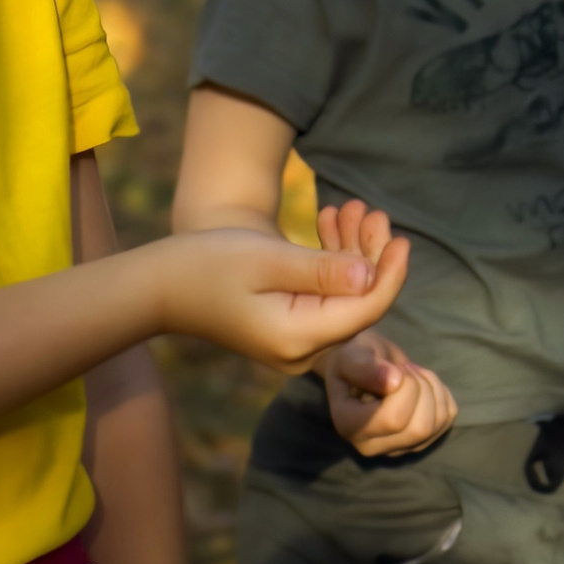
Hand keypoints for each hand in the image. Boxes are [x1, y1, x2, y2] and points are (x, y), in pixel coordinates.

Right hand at [153, 224, 410, 370]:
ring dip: (352, 258)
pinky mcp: (286, 331)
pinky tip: (331, 229)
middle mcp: (301, 352)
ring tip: (355, 212)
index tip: (402, 239)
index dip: (390, 275)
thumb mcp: (267, 259)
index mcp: (298, 338)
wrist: (161, 285)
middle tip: (375, 213)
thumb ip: (322, 270)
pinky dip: (331, 267)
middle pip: (357, 306)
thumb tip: (372, 275)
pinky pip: (323, 301)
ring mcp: (294, 345)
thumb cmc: (208, 264)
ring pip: (342, 301)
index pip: (365, 310)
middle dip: (372, 259)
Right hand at [321, 331, 458, 457]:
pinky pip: (446, 419)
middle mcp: (371, 446)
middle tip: (407, 368)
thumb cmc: (353, 358)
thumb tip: (394, 382)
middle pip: (419, 428)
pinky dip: (442, 394)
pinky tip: (422, 384)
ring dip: (432, 388)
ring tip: (413, 372)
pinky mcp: (420, 440)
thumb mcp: (352, 355)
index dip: (406, 388)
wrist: (363, 366)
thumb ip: (366, 367)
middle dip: (422, 388)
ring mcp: (398, 447)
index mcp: (349, 426)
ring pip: (436, 425)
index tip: (395, 368)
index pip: (393, 420)